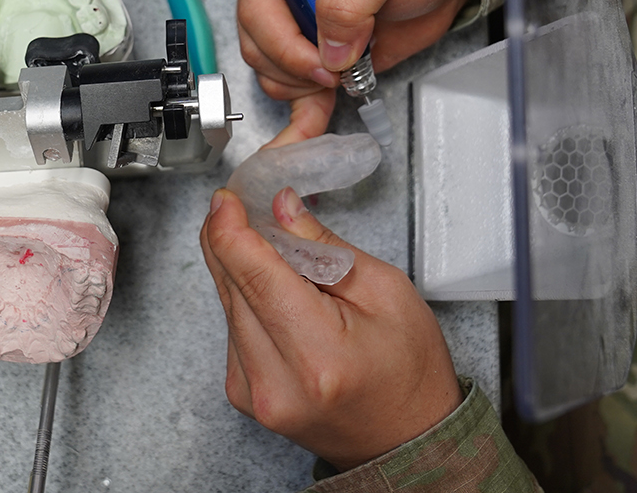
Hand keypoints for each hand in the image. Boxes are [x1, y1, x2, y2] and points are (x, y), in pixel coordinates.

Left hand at [199, 186, 460, 471]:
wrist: (407, 440)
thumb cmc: (410, 374)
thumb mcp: (386, 292)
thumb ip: (324, 247)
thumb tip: (280, 207)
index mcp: (316, 355)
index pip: (252, 274)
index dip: (231, 226)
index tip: (228, 197)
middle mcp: (273, 380)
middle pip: (231, 284)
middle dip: (238, 234)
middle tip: (258, 202)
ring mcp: (252, 391)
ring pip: (226, 301)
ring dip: (244, 264)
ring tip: (283, 250)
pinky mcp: (242, 391)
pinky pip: (233, 324)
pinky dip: (249, 296)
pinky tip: (280, 290)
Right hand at [236, 0, 477, 146]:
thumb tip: (330, 50)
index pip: (257, 6)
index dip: (284, 41)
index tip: (322, 59)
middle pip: (258, 43)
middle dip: (297, 68)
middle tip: (339, 68)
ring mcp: (290, 19)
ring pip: (269, 70)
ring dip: (302, 87)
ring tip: (343, 75)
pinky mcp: (310, 50)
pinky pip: (289, 88)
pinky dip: (301, 110)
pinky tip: (312, 122)